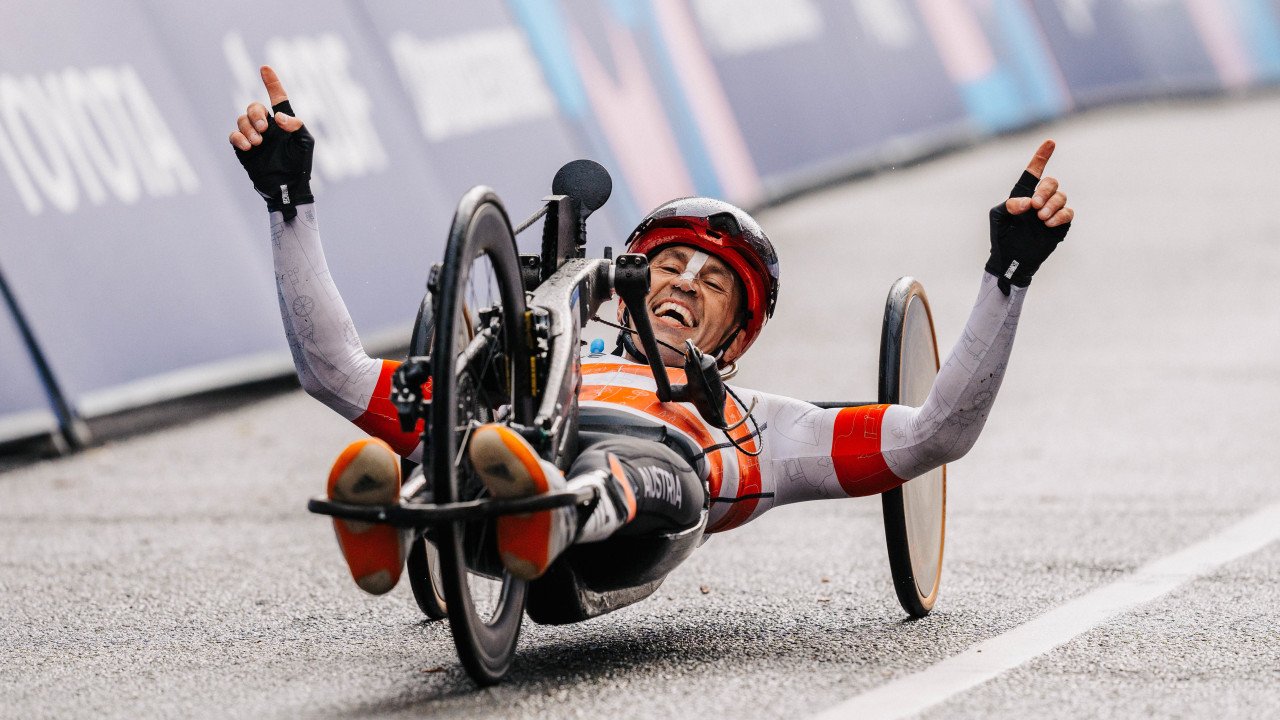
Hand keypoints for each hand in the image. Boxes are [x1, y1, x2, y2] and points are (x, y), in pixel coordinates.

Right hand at [229, 66, 313, 218]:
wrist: (287, 189)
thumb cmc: (300, 166)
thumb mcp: (305, 144)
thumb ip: (296, 126)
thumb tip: (279, 117)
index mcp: (284, 123)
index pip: (277, 98)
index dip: (271, 83)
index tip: (264, 68)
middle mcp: (268, 127)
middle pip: (254, 107)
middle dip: (255, 114)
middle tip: (263, 129)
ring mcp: (254, 137)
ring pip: (241, 119)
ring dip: (248, 127)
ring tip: (257, 142)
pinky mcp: (243, 149)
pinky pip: (234, 135)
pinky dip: (238, 137)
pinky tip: (248, 146)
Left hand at [985, 140, 1073, 293]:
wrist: (1010, 259)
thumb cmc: (1001, 237)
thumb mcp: (997, 218)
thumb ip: (1008, 206)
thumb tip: (1027, 202)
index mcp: (1023, 194)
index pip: (1034, 172)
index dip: (1041, 157)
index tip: (1050, 142)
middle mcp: (1039, 199)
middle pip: (1051, 182)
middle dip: (1045, 190)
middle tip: (1035, 205)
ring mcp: (1051, 211)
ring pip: (1061, 197)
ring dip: (1051, 205)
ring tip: (1040, 217)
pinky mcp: (1060, 225)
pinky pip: (1068, 212)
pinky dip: (1060, 215)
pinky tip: (1048, 223)